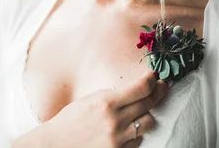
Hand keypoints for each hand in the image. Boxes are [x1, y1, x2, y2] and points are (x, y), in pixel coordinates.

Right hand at [12, 71, 168, 147]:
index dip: (152, 81)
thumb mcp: (90, 100)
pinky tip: (128, 128)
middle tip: (161, 87)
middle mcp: (115, 120)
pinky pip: (138, 139)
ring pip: (149, 122)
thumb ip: (113, 96)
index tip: (155, 77)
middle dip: (158, 92)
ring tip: (142, 110)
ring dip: (147, 115)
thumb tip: (135, 90)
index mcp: (106, 102)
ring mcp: (118, 138)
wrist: (57, 143)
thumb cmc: (71, 119)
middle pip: (149, 104)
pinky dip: (136, 133)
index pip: (140, 89)